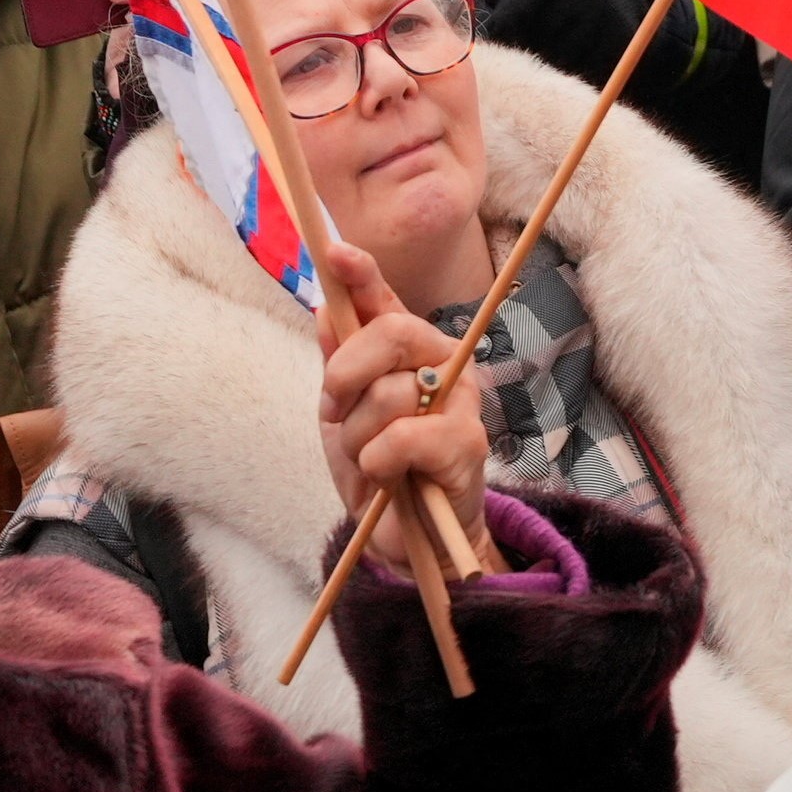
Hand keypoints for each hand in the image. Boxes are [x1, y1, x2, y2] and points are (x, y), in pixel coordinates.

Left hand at [312, 248, 488, 524]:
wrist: (408, 538)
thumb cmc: (379, 470)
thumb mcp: (344, 416)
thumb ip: (338, 364)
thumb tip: (323, 309)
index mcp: (410, 352)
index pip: (385, 301)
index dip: (362, 273)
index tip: (334, 253)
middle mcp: (443, 363)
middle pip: (392, 331)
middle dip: (346, 371)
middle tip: (332, 409)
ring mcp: (461, 400)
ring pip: (389, 392)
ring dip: (358, 436)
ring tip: (370, 460)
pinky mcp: (468, 442)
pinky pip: (402, 437)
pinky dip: (378, 462)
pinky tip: (388, 477)